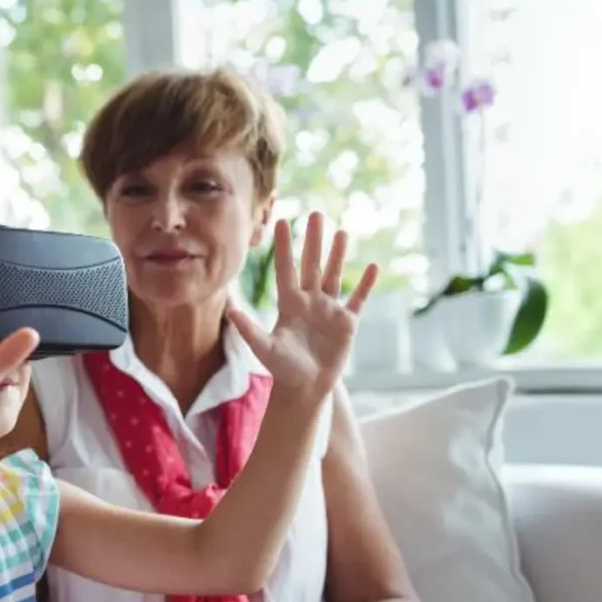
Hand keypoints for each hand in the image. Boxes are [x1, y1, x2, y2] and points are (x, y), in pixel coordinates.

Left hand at [227, 212, 379, 397]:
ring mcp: (329, 310)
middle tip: (316, 214)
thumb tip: (230, 310)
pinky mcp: (347, 323)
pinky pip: (358, 299)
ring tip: (341, 231)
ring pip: (334, 275)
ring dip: (338, 255)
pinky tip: (372, 266)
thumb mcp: (264, 349)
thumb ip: (249, 329)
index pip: (286, 268)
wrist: (306, 388)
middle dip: (314, 240)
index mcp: (289, 304)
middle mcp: (309, 301)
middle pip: (312, 265)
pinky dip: (365, 284)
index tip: (282, 220)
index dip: (284, 246)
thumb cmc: (282, 369)